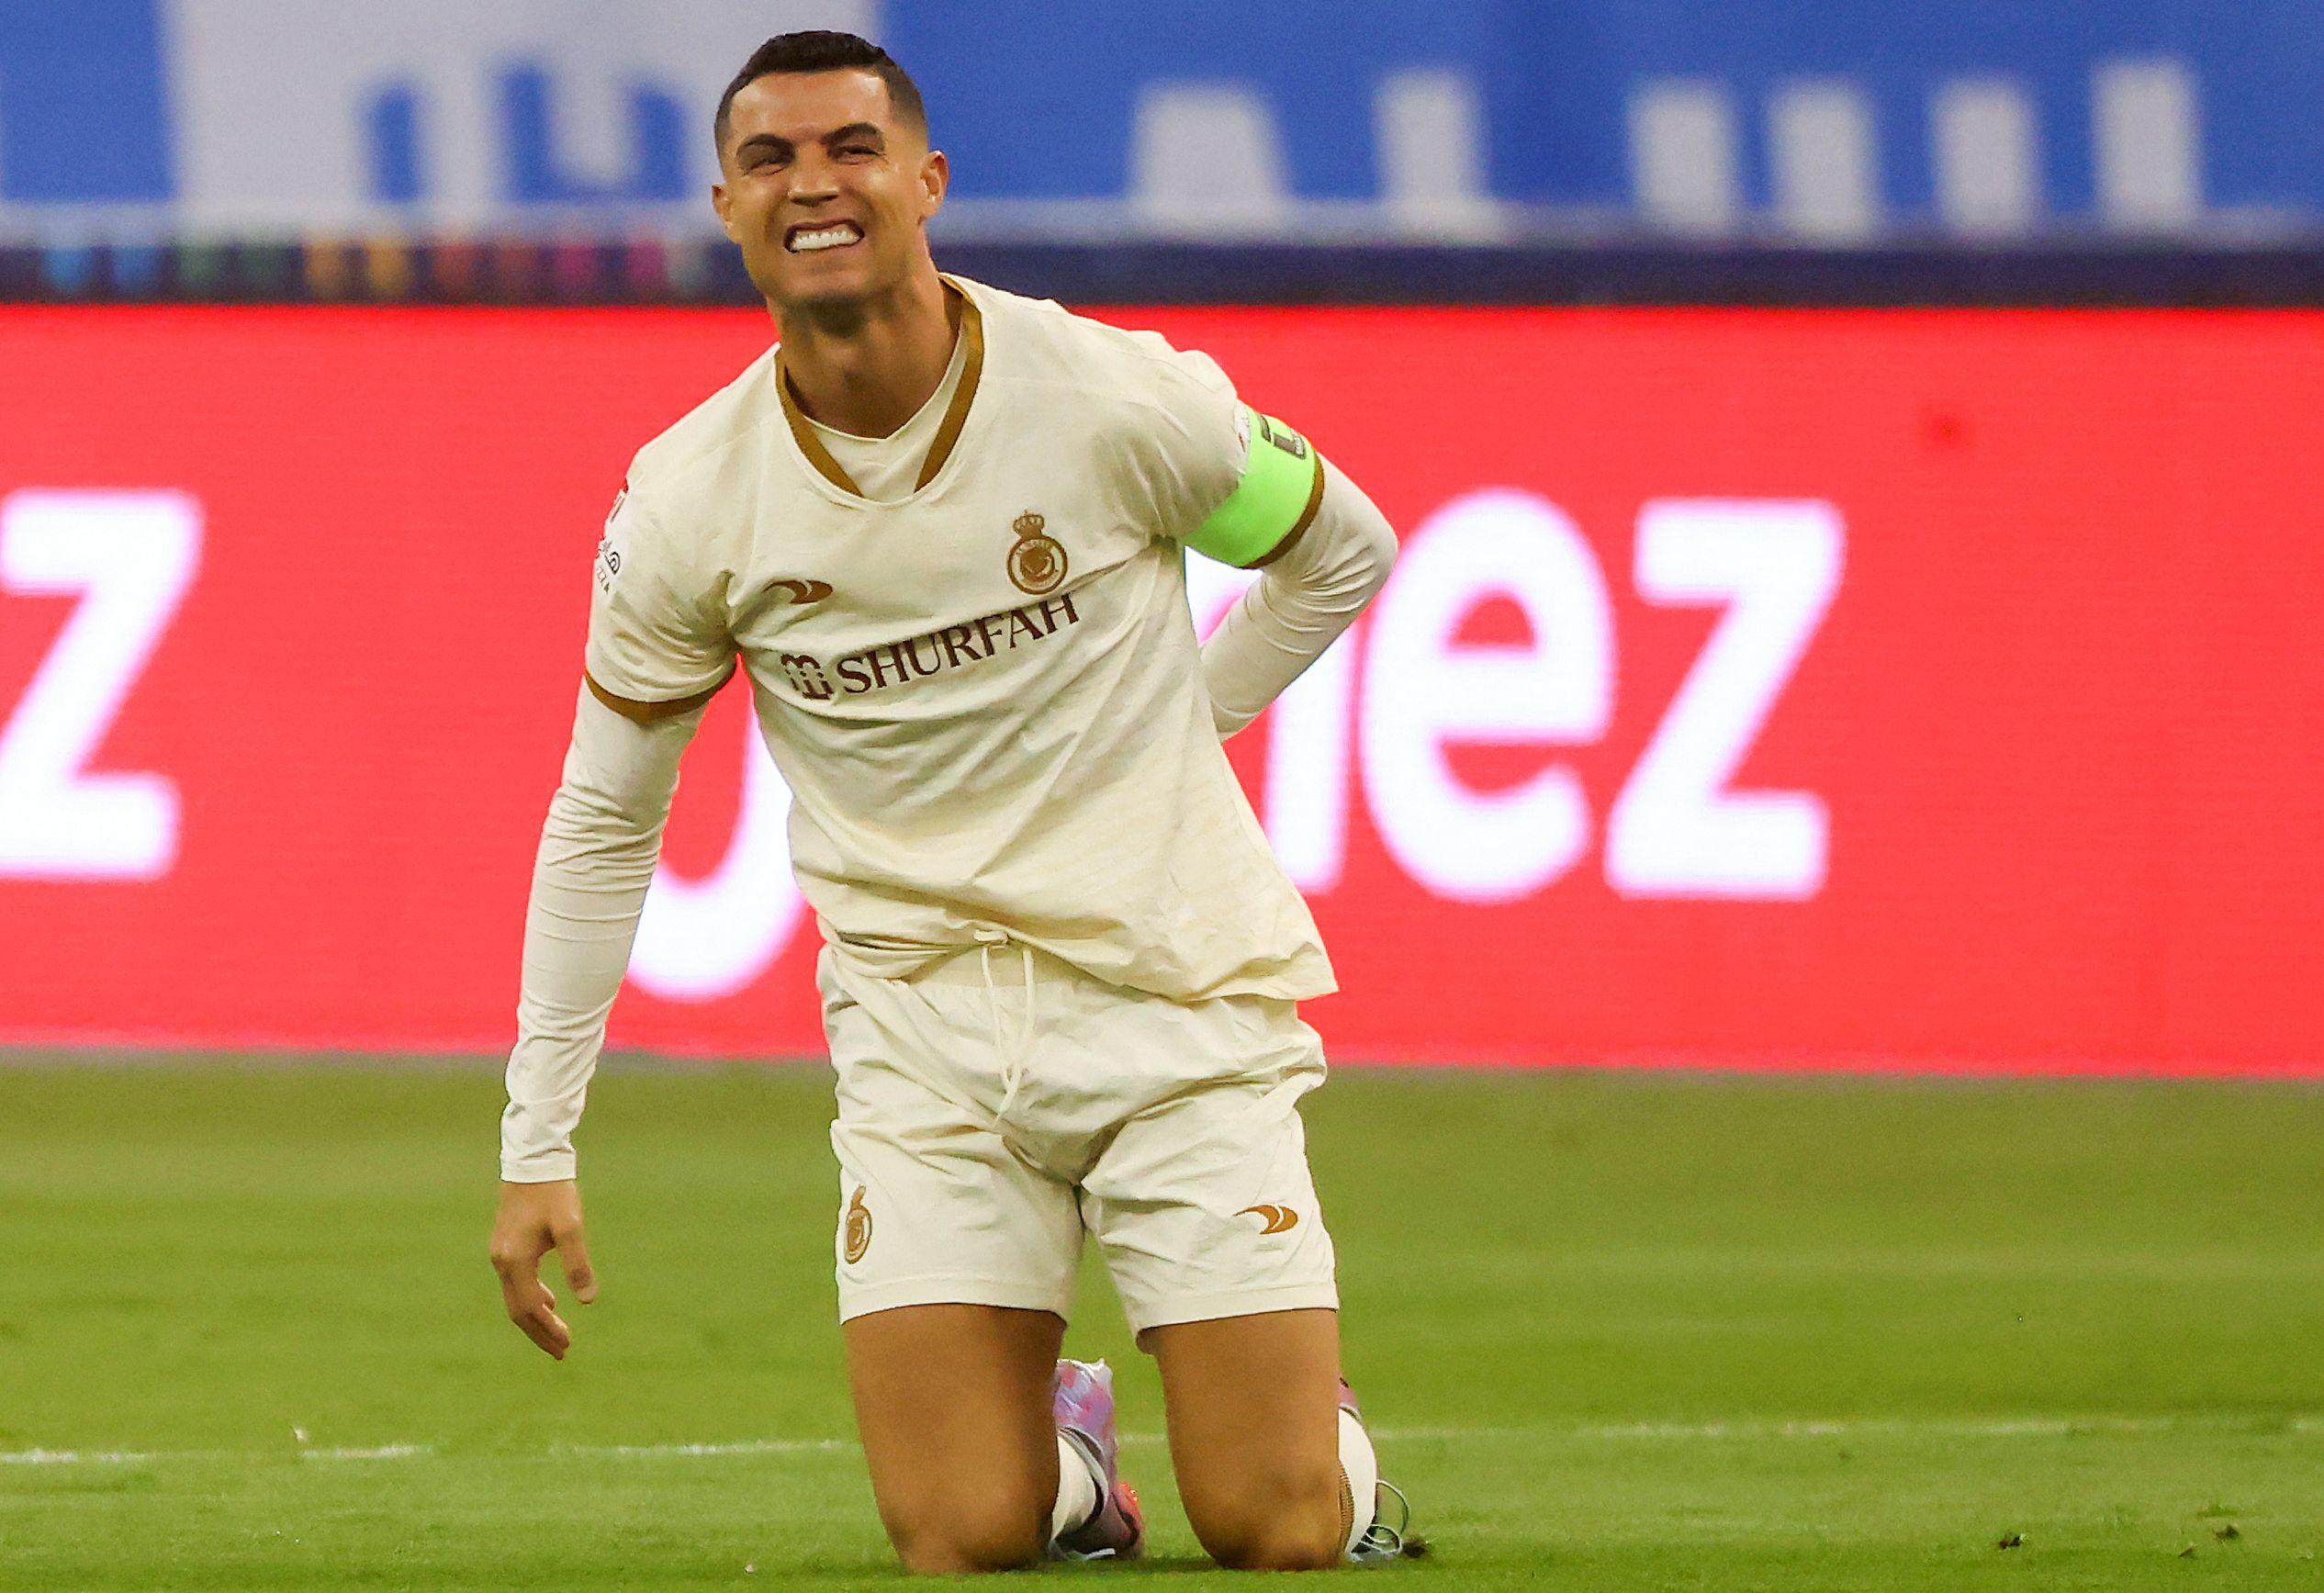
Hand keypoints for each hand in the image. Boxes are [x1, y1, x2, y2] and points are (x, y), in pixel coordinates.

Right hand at [489, 1178, 596, 1358]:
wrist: (533, 1162)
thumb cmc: (554, 1193)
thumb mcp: (571, 1227)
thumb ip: (578, 1263)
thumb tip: (588, 1299)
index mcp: (514, 1262)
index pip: (529, 1309)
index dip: (546, 1331)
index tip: (565, 1347)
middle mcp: (502, 1262)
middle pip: (518, 1310)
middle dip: (540, 1332)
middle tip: (562, 1352)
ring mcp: (501, 1254)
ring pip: (515, 1298)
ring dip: (536, 1317)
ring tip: (558, 1333)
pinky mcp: (506, 1246)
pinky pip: (516, 1283)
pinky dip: (532, 1297)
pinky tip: (550, 1301)